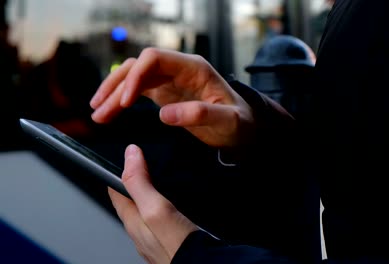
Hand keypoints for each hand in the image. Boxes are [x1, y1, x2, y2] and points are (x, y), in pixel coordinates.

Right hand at [90, 48, 253, 147]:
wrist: (242, 128)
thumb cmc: (239, 122)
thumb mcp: (228, 121)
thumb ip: (201, 115)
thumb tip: (164, 114)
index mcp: (194, 68)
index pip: (154, 58)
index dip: (136, 76)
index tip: (124, 102)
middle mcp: (179, 69)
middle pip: (138, 66)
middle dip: (116, 86)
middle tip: (100, 109)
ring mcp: (170, 80)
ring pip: (133, 78)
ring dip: (113, 94)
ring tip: (97, 114)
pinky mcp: (165, 93)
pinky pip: (136, 91)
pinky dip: (120, 101)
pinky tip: (109, 113)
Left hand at [108, 144, 198, 263]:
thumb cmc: (178, 247)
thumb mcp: (156, 209)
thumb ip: (141, 182)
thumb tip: (130, 154)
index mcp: (133, 222)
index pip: (116, 192)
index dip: (121, 171)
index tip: (127, 156)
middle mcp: (142, 232)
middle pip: (133, 202)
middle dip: (137, 182)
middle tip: (144, 164)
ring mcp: (158, 239)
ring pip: (149, 212)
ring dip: (153, 195)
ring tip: (160, 180)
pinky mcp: (174, 242)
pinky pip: (165, 221)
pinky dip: (168, 209)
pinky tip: (179, 206)